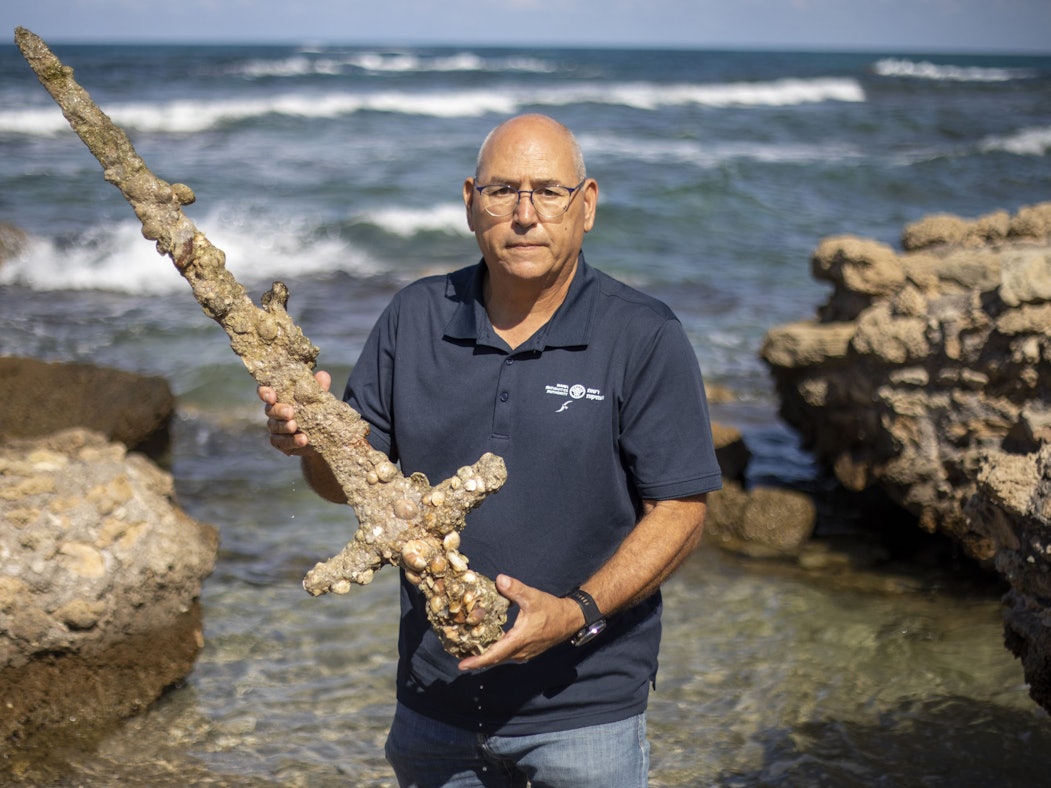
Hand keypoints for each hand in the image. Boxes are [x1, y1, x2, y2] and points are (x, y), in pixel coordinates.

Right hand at [258, 370, 331, 455]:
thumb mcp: (318, 397)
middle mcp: (274, 412)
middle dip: (279, 411)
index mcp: (280, 397)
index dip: (265, 392)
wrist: (321, 434)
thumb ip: (319, 387)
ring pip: (274, 427)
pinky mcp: (280, 443)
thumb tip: (323, 375)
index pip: (266, 392)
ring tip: (296, 427)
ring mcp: (276, 428)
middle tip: (290, 412)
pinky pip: (281, 442)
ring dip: (284, 427)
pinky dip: (292, 442)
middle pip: (270, 410)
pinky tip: (303, 440)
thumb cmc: (314, 409)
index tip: (271, 396)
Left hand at [457, 574, 582, 671]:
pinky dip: (495, 652)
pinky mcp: (527, 651)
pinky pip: (507, 655)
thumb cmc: (551, 609)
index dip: (478, 660)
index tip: (462, 665)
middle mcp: (520, 651)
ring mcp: (524, 653)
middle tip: (459, 656)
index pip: (494, 654)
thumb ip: (515, 589)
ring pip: (501, 658)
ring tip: (469, 651)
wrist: (569, 619)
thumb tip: (499, 580)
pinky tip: (487, 644)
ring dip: (486, 656)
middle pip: (494, 659)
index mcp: (519, 640)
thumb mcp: (533, 597)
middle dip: (477, 660)